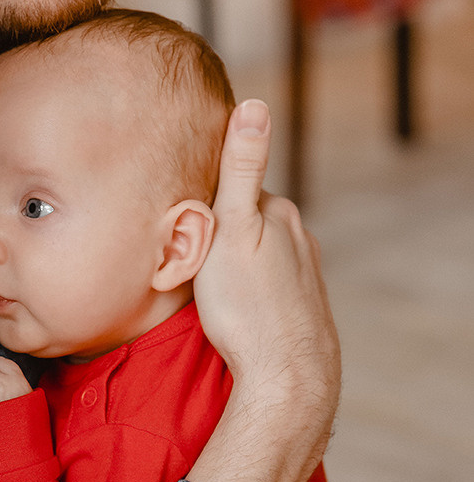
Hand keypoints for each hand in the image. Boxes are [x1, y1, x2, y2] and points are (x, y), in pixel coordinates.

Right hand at [192, 101, 340, 481]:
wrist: (287, 377)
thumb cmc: (248, 307)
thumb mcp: (230, 230)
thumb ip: (240, 169)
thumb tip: (253, 104)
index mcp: (278, 213)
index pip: (234, 190)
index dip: (202, 204)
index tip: (176, 220)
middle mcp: (298, 238)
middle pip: (247, 224)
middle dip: (218, 235)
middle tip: (183, 258)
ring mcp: (304, 275)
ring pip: (258, 259)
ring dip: (233, 267)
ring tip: (206, 290)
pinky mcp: (303, 309)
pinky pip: (267, 290)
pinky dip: (249, 295)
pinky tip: (233, 314)